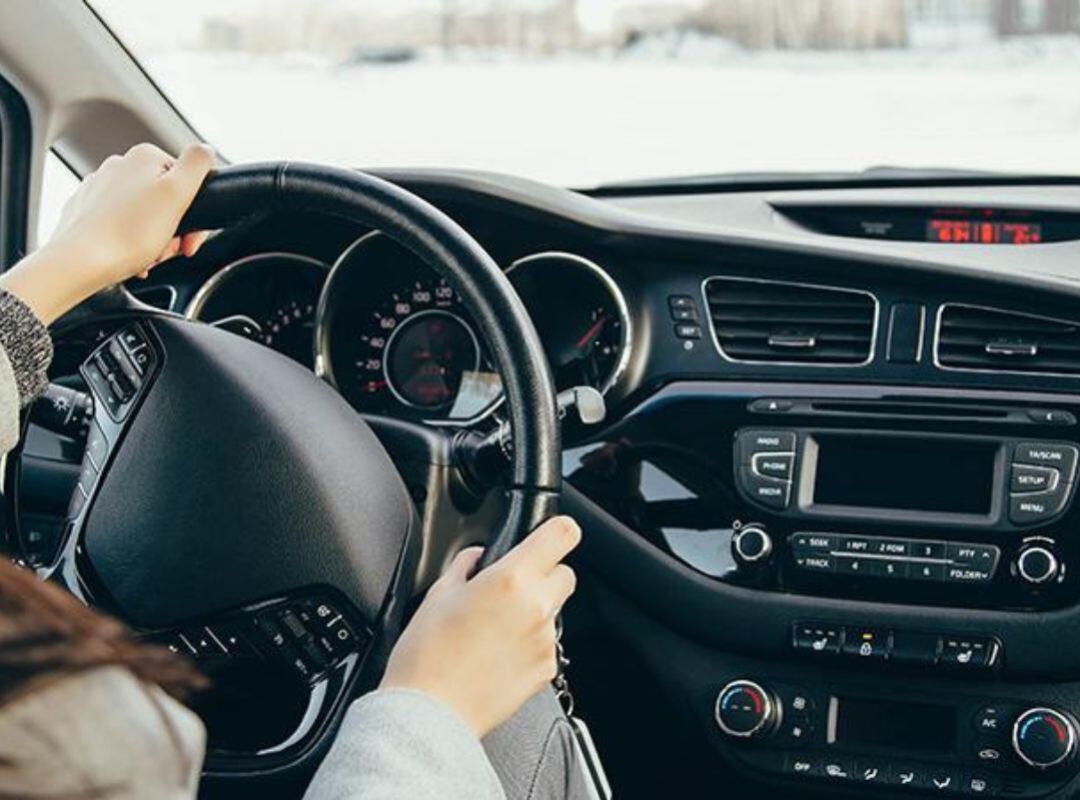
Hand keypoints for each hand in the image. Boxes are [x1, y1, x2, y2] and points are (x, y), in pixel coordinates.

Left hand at [0, 143, 214, 323]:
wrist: (81, 261)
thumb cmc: (128, 234)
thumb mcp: (177, 193)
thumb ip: (198, 164)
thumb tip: (206, 148)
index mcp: (144, 157)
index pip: (186, 181)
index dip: (194, 213)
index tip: (188, 238)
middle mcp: (119, 166)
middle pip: (165, 199)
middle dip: (173, 229)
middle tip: (169, 250)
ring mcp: (100, 188)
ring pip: (144, 215)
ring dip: (154, 239)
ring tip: (148, 257)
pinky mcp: (87, 211)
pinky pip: (121, 226)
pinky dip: (131, 243)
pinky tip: (131, 257)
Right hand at [380, 516, 580, 737]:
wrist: (430, 713)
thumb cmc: (427, 656)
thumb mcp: (438, 594)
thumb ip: (465, 565)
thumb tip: (477, 557)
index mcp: (511, 578)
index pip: (563, 534)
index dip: (556, 531)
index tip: (546, 536)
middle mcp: (536, 607)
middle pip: (565, 573)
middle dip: (544, 574)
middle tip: (511, 588)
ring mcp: (544, 641)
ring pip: (554, 610)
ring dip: (535, 611)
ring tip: (494, 628)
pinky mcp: (546, 670)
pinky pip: (547, 644)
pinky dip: (530, 643)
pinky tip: (498, 652)